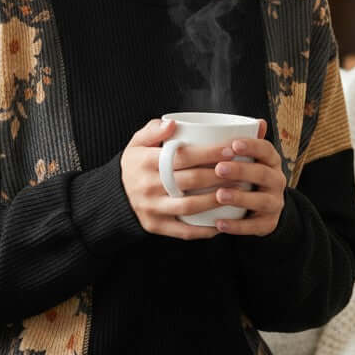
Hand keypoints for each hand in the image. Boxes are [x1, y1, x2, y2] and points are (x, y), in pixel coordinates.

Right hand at [120, 118, 226, 240]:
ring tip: (237, 193)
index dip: (208, 153)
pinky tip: (221, 223)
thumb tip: (173, 124)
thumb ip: (154, 129)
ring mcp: (152, 208)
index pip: (182, 156)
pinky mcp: (155, 226)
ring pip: (190, 206)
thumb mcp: (137, 142)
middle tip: (241, 170)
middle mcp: (148, 185)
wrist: (113, 195)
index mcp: (145, 161)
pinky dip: (203, 229)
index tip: (230, 149)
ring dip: (216, 200)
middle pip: (191, 180)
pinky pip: (183, 231)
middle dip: (220, 175)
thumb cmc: (135, 164)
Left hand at [212, 119, 285, 236]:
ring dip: (240, 198)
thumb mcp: (248, 158)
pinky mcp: (268, 224)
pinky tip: (218, 223)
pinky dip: (237, 226)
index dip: (252, 146)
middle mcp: (277, 181)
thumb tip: (257, 121)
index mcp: (271, 161)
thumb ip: (245, 142)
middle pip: (263, 174)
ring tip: (219, 195)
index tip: (233, 145)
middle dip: (241, 170)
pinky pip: (254, 226)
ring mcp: (275, 203)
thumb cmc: (247, 176)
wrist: (263, 209)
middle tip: (218, 168)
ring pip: (261, 200)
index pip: (266, 150)